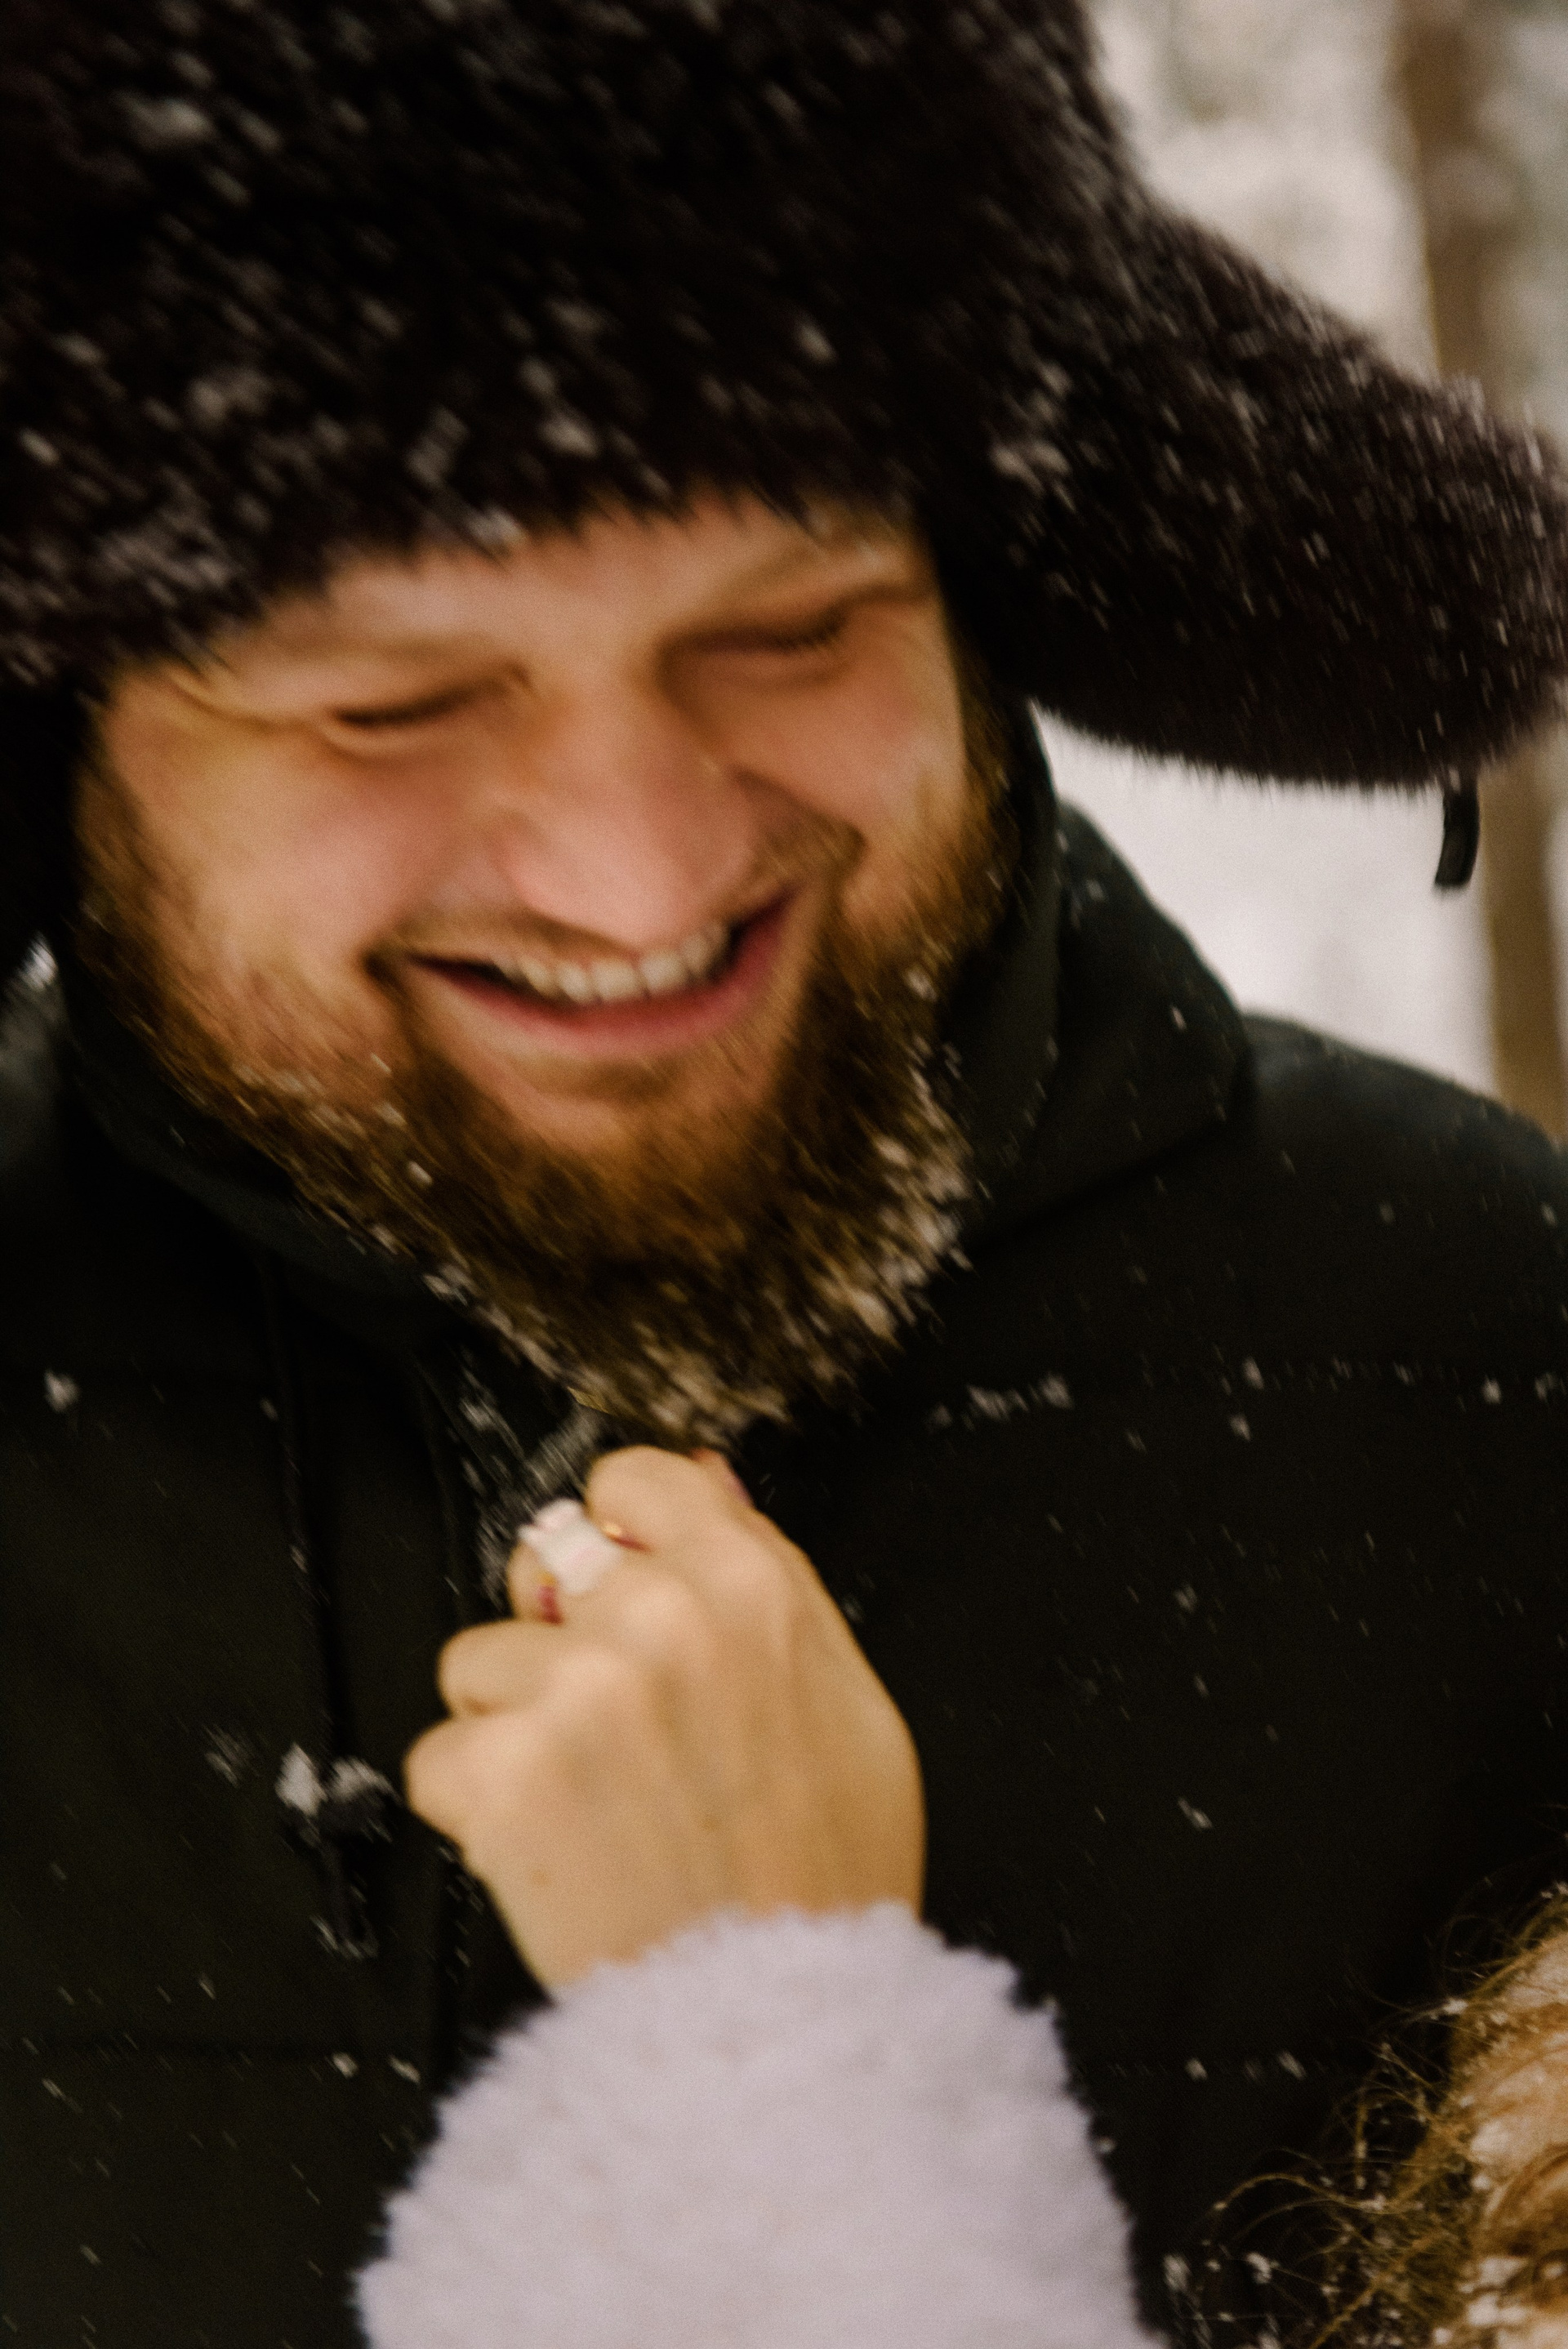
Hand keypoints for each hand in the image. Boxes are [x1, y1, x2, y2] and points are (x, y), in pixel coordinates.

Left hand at [403, 1447, 925, 1987]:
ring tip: (596, 1805)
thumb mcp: (848, 1700)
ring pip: (480, 1662)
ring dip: (516, 1726)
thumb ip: (773, 1575)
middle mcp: (656, 1615)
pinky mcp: (502, 1773)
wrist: (780, 2021)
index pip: (630, 1482)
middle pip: (545, 1566)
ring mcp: (573, 1690)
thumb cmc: (824, 1873)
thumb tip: (706, 1481)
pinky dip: (479, 1809)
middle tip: (621, 1734)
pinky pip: (440, 1756)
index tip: (626, 1597)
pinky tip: (556, 1848)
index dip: (622, 1542)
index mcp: (747, 1582)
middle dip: (564, 1637)